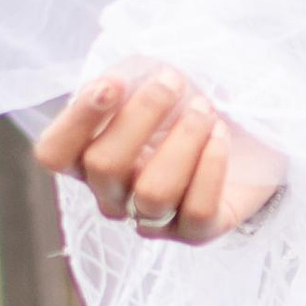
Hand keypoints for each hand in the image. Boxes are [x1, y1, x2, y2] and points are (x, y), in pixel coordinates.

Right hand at [34, 65, 284, 243]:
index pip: (55, 153)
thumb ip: (131, 75)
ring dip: (182, 141)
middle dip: (143, 114)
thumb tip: (124, 72)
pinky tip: (221, 136)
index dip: (78, 119)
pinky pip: (195, 211)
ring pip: (152, 192)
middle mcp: (113, 195)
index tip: (115, 82)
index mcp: (89, 158)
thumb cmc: (190, 102)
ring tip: (205, 109)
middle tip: (174, 80)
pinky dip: (211, 167)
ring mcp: (153, 219)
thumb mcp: (156, 81)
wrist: (251, 134)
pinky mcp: (196, 232)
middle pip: (105, 166)